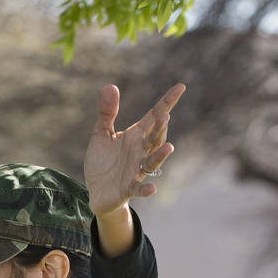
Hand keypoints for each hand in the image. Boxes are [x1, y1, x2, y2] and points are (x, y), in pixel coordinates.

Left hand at [84, 82, 184, 254]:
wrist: (96, 191)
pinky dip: (146, 190)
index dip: (167, 102)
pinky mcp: (128, 189)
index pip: (154, 116)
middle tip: (164, 115)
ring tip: (169, 147)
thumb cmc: (102, 162)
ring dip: (160, 156)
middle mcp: (140, 152)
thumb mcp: (101, 134)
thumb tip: (111, 86)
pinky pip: (139, 189)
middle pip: (154, 138)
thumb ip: (107, 112)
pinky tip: (152, 188)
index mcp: (135, 136)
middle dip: (160, 129)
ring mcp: (135, 171)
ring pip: (152, 162)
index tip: (180, 87)